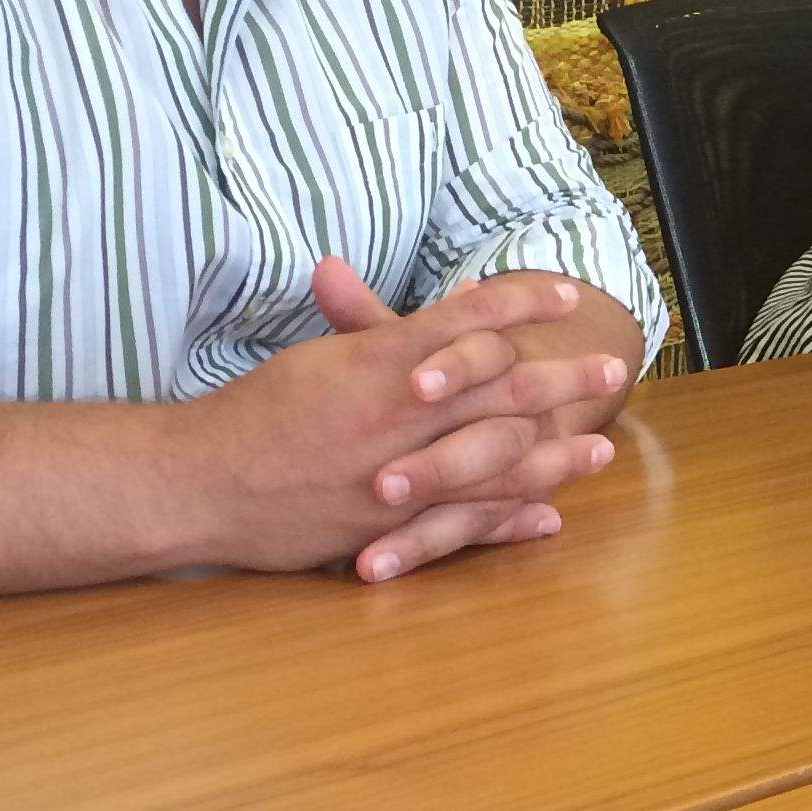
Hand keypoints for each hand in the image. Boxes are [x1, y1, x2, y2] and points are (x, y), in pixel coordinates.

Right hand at [179, 263, 629, 583]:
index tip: (568, 296)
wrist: (198, 481)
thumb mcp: (316, 357)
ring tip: (603, 446)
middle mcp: (397, 412)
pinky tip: (550, 515)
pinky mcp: (384, 525)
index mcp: (381, 361)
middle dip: (561, 378)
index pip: (469, 321)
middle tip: (613, 369)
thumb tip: (389, 285)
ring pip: (494, 458)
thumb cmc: (253, 414)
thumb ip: (364, 327)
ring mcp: (395, 472)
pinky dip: (509, 518)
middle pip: (499, 387)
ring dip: (554, 452)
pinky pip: (461, 521)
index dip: (523, 305)